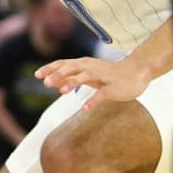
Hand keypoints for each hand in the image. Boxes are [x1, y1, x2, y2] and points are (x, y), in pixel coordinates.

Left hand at [37, 55, 151, 110]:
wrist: (136, 73)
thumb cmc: (109, 75)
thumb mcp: (88, 75)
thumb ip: (71, 78)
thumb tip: (53, 82)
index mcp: (84, 64)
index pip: (63, 63)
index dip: (50, 68)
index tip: (36, 75)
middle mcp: (91, 67)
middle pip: (72, 67)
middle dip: (58, 74)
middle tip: (45, 82)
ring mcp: (102, 76)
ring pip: (85, 76)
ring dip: (72, 83)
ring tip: (61, 92)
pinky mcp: (112, 87)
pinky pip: (102, 94)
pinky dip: (93, 101)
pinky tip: (85, 108)